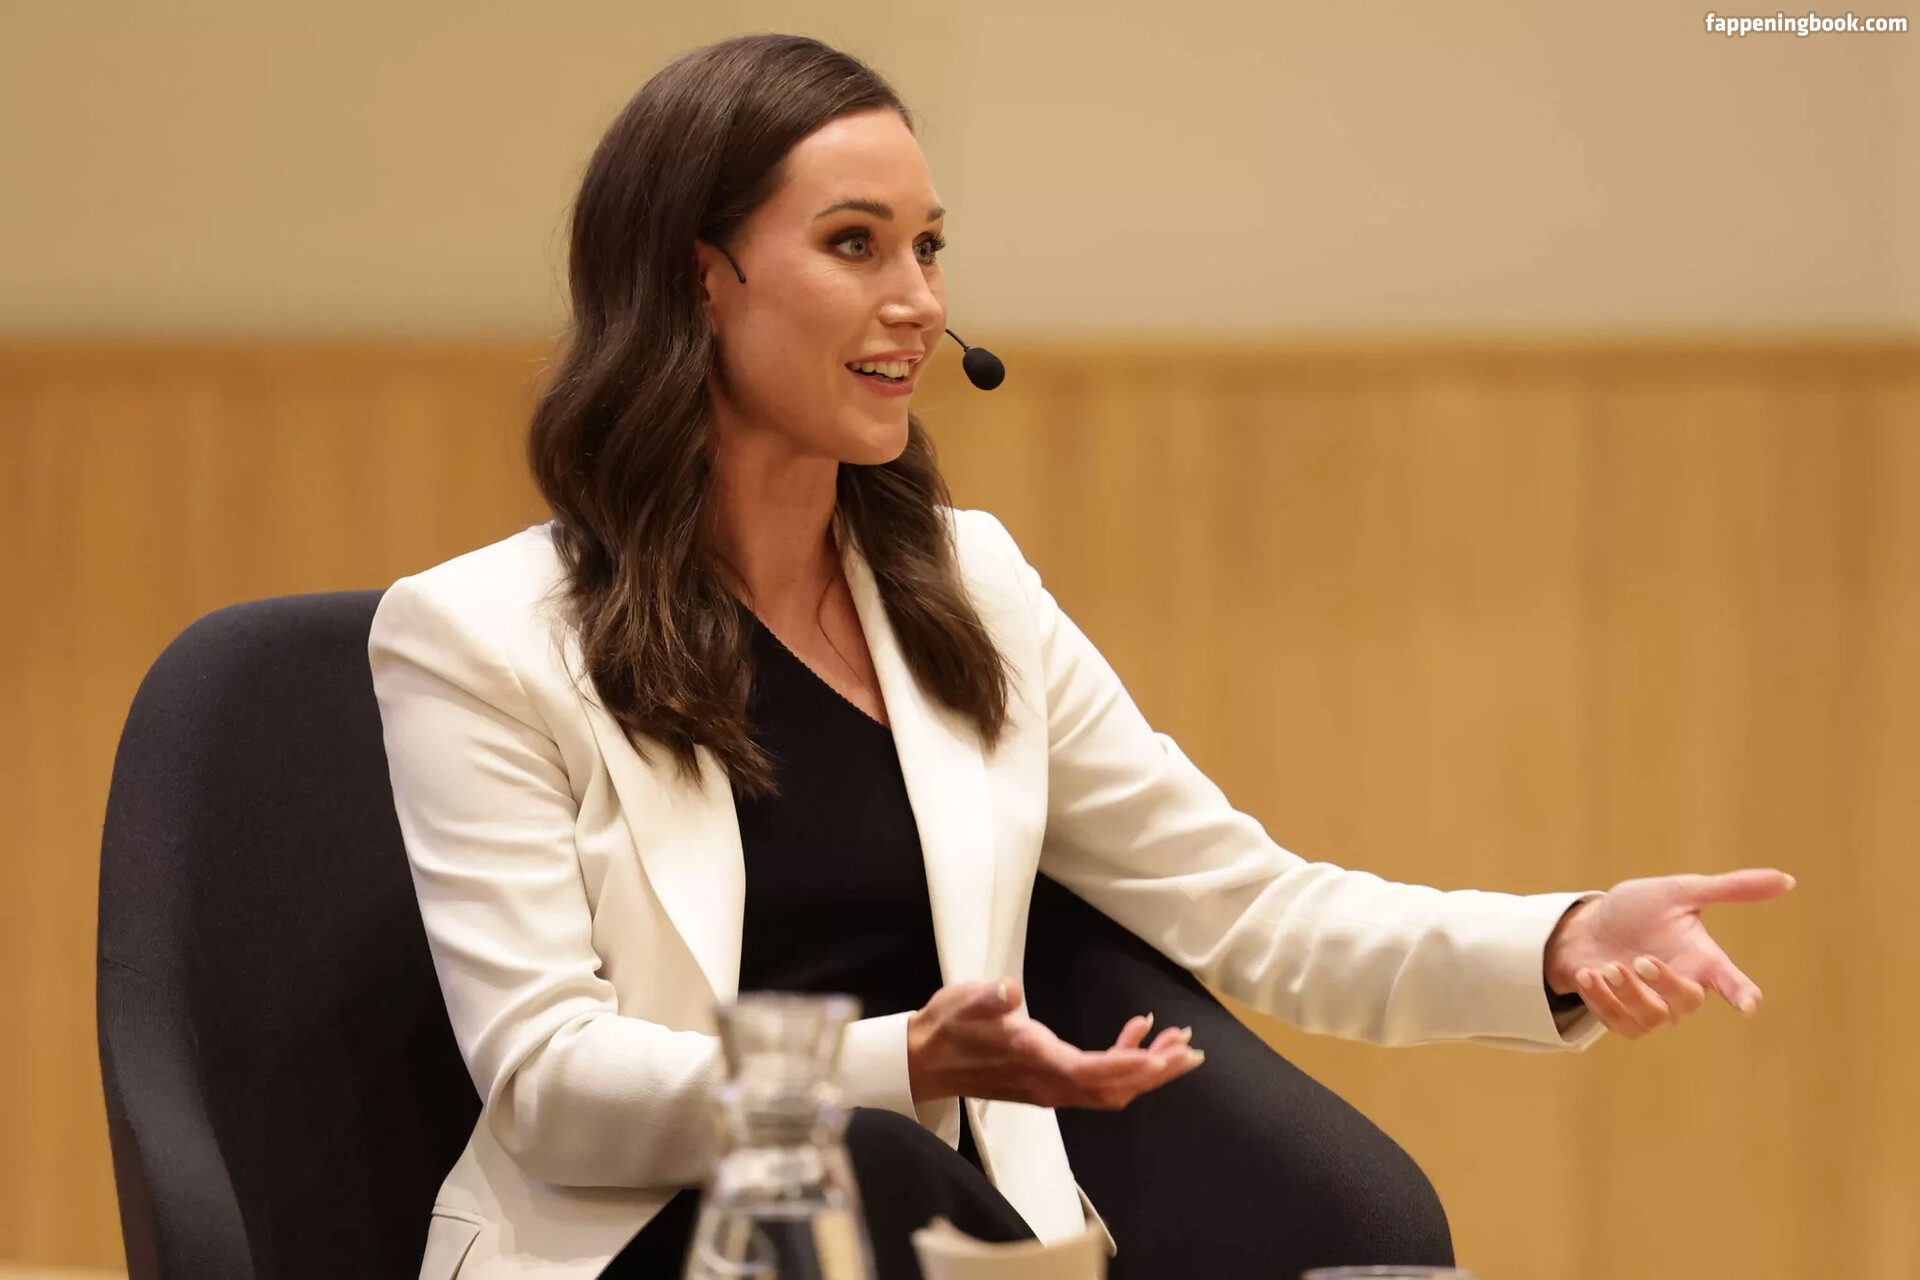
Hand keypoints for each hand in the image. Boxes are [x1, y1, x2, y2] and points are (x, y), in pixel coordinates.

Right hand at [906, 978, 1203, 1109]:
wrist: (926, 1060)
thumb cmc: (948, 1027)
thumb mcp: (964, 1002)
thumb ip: (988, 998)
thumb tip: (1008, 991)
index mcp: (1035, 1061)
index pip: (1093, 1072)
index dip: (1131, 1065)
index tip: (1165, 1055)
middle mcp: (1050, 1082)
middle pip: (1115, 1089)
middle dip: (1156, 1072)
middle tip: (1191, 1050)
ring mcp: (1051, 1086)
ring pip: (1111, 1088)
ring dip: (1147, 1069)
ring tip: (1178, 1043)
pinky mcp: (1050, 1081)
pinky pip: (1098, 1080)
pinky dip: (1124, 1060)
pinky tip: (1137, 1033)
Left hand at [1544, 868, 1795, 1039]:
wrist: (1586, 927)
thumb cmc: (1638, 910)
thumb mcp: (1681, 892)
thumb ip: (1731, 888)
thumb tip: (1788, 879)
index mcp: (1702, 959)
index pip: (1732, 982)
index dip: (1742, 994)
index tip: (1749, 1005)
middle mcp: (1682, 987)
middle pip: (1689, 1002)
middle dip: (1664, 983)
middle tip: (1641, 959)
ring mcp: (1653, 1007)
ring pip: (1653, 1017)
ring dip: (1629, 993)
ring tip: (1607, 967)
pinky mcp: (1623, 1019)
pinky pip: (1619, 1023)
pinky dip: (1602, 1000)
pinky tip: (1587, 975)